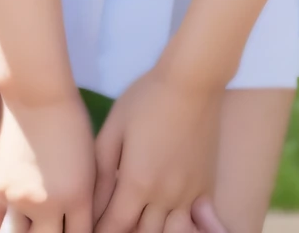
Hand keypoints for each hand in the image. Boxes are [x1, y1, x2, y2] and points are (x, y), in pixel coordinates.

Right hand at [0, 91, 96, 232]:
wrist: (36, 94)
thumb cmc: (71, 124)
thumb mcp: (89, 164)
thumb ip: (84, 201)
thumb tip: (79, 227)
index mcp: (78, 196)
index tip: (75, 231)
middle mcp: (47, 203)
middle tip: (53, 228)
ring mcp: (18, 198)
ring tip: (33, 226)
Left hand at [92, 67, 222, 232]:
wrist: (192, 80)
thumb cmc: (147, 98)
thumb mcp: (114, 128)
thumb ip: (102, 170)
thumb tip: (91, 203)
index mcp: (138, 183)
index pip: (116, 226)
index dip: (101, 232)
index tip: (93, 229)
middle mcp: (165, 196)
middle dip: (125, 232)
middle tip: (114, 221)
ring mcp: (189, 194)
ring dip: (151, 232)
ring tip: (139, 221)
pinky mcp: (207, 187)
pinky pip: (194, 222)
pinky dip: (180, 227)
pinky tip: (168, 220)